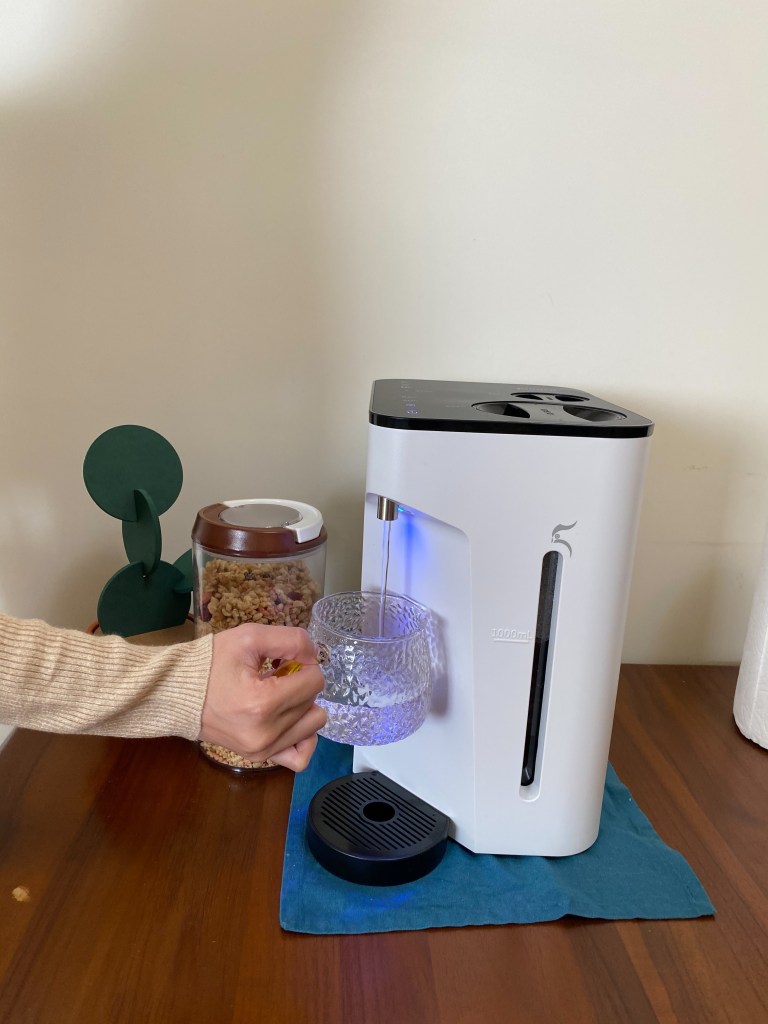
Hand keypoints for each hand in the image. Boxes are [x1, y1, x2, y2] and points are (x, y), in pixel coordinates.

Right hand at [199, 623, 326, 770]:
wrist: (177, 693)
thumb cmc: (211, 663)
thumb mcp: (250, 636)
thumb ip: (291, 640)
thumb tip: (315, 655)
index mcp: (264, 703)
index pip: (315, 681)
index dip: (304, 664)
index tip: (283, 660)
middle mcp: (267, 732)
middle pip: (313, 702)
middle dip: (300, 684)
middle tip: (276, 675)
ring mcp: (263, 750)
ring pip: (313, 726)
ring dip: (302, 707)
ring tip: (278, 696)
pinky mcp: (259, 758)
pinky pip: (300, 757)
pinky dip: (302, 737)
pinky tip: (288, 720)